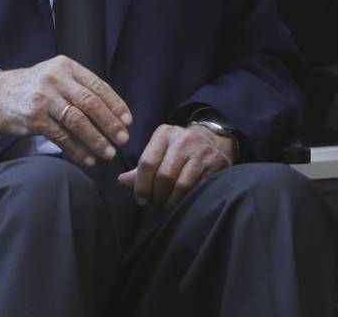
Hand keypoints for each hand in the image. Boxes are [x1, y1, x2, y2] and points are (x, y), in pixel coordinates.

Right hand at [0, 55, 132, 166]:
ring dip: (96, 140)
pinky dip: (77, 150)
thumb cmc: (32, 88)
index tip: (128, 120)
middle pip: (90, 104)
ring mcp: (44, 99)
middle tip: (123, 139)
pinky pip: (62, 137)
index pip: (98, 86)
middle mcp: (56, 80)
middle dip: (110, 124)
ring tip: (108, 152)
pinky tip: (88, 159)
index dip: (116, 104)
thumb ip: (78, 87)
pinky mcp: (34, 118)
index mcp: (66, 66)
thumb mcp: (56, 76)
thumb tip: (111, 111)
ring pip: (78, 122)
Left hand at [120, 122, 235, 207]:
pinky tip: (181, 201)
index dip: (141, 186)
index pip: (147, 163)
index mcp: (164, 133)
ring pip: (181, 185)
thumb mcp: (160, 150)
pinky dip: (186, 199)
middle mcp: (184, 139)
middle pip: (163, 176)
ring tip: (167, 204)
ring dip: (171, 201)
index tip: (141, 200)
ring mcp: (201, 151)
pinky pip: (197, 188)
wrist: (213, 139)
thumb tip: (121, 181)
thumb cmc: (179, 149)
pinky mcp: (215, 163)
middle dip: (157, 195)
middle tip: (155, 203)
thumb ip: (142, 167)